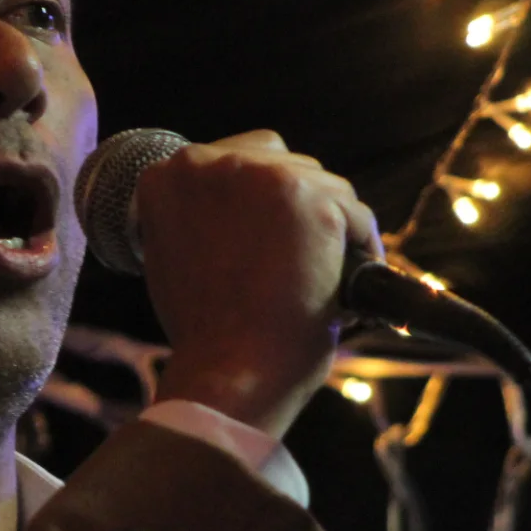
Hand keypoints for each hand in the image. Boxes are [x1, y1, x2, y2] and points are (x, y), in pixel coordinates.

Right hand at [135, 130, 380, 438]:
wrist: (228, 371)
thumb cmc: (203, 330)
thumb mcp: (175, 257)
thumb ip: (198, 217)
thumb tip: (239, 212)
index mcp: (169, 176)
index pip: (236, 160)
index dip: (259, 200)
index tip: (271, 234)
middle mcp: (210, 164)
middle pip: (283, 163)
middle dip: (298, 209)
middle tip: (301, 259)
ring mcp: (262, 177)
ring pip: (323, 187)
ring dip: (330, 228)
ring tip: (323, 276)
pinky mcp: (311, 201)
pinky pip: (354, 214)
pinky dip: (361, 249)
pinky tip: (349, 286)